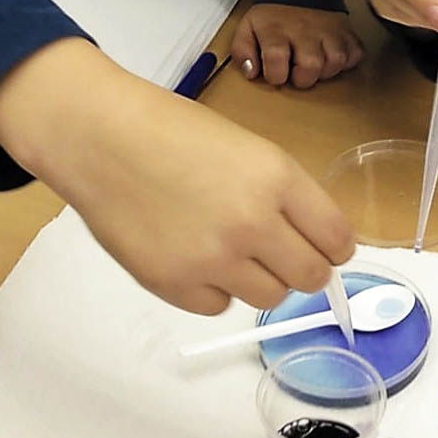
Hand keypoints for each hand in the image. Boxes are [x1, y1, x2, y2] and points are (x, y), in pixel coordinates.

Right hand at [0, 39, 355, 313]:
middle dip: (306, 269)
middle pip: (311, 276)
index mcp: (277, 178)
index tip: (328, 248)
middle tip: (286, 256)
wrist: (101, 137)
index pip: (336, 237)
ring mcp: (213, 258)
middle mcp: (252, 222)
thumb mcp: (248, 148)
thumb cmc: (173, 131)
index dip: (336, 246)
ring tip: (232, 250)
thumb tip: (315, 238)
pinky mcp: (174, 284)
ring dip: (261, 279)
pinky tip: (195, 257)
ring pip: (270, 298)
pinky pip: (219, 306)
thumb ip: (284, 193)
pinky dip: (214, 289)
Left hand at [230, 4, 363, 87]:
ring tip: (316, 64)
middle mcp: (305, 32)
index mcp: (277, 32)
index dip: (275, 75)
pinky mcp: (346, 31)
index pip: (277, 66)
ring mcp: (328, 31)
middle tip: (297, 69)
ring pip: (336, 61)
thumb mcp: (248, 27)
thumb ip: (242, 51)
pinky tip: (333, 55)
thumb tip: (251, 72)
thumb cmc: (274, 13)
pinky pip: (355, 53)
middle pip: (311, 66)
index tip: (275, 70)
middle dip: (303, 77)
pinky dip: (348, 60)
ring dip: (326, 70)